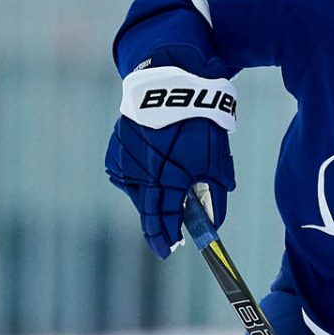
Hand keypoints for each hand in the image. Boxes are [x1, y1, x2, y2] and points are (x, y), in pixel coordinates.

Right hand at [105, 46, 237, 257]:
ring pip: (138, 192)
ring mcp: (126, 163)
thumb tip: (215, 222)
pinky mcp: (117, 150)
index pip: (163, 220)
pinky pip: (129, 173)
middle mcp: (141, 175)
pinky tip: (154, 171)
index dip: (166, 237)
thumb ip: (216, 195)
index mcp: (167, 181)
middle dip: (157, 227)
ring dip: (151, 199)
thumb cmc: (201, 123)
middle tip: (166, 240)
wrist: (172, 83)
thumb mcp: (216, 162)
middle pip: (147, 212)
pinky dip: (141, 178)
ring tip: (166, 199)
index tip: (169, 251)